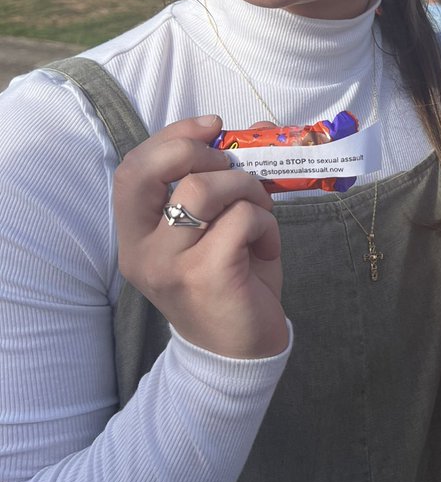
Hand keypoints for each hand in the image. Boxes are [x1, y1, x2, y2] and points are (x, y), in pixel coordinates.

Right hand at [114, 115, 286, 358]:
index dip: (171, 137)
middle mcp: (142, 252)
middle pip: (152, 171)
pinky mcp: (205, 275)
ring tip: (260, 216)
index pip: (132, 169)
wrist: (241, 354)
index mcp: (135, 237)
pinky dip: (264, 223)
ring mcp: (169, 266)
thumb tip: (251, 130)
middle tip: (234, 171)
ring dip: (245, 189)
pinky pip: (239, 219)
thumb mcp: (218, 231)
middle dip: (199, 153)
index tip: (212, 127)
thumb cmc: (232, 285)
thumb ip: (221, 184)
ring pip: (203, 189)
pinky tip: (266, 248)